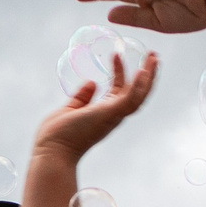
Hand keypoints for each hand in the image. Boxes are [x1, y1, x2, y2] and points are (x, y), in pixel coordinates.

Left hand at [33, 52, 158, 160]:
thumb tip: (92, 82)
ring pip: (140, 95)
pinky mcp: (110, 114)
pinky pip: (130, 99)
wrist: (52, 151)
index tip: (116, 55)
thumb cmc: (57, 135)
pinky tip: (141, 71)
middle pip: (138, 93)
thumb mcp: (70, 109)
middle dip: (148, 75)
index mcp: (104, 113)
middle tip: (152, 56)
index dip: (120, 72)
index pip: (119, 90)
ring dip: (149, 76)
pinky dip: (138, 86)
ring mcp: (113, 115)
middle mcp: (113, 115)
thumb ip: (82, 98)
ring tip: (153, 57)